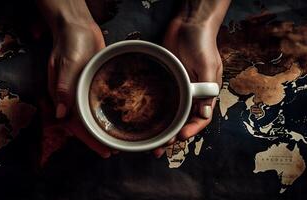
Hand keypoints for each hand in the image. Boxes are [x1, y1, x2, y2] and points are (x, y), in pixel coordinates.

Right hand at [37, 0, 114, 157]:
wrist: (77, 27)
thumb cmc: (69, 43)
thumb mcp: (66, 63)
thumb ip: (63, 87)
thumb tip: (60, 114)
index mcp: (61, 95)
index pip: (74, 123)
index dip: (88, 139)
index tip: (103, 150)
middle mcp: (71, 97)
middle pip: (83, 123)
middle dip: (97, 139)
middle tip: (113, 151)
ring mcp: (81, 91)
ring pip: (90, 116)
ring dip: (101, 128)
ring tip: (117, 140)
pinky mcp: (92, 84)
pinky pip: (97, 102)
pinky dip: (106, 113)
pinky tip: (118, 118)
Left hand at [154, 17, 222, 157]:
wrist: (188, 23)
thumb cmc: (202, 43)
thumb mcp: (208, 66)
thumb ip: (207, 89)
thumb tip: (205, 113)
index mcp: (206, 93)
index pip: (201, 118)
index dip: (191, 130)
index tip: (179, 138)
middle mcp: (193, 94)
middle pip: (183, 120)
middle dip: (173, 135)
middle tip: (160, 147)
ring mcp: (179, 88)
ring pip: (171, 114)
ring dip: (163, 128)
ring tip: (152, 141)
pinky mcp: (167, 81)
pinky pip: (161, 100)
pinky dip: (156, 111)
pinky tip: (145, 120)